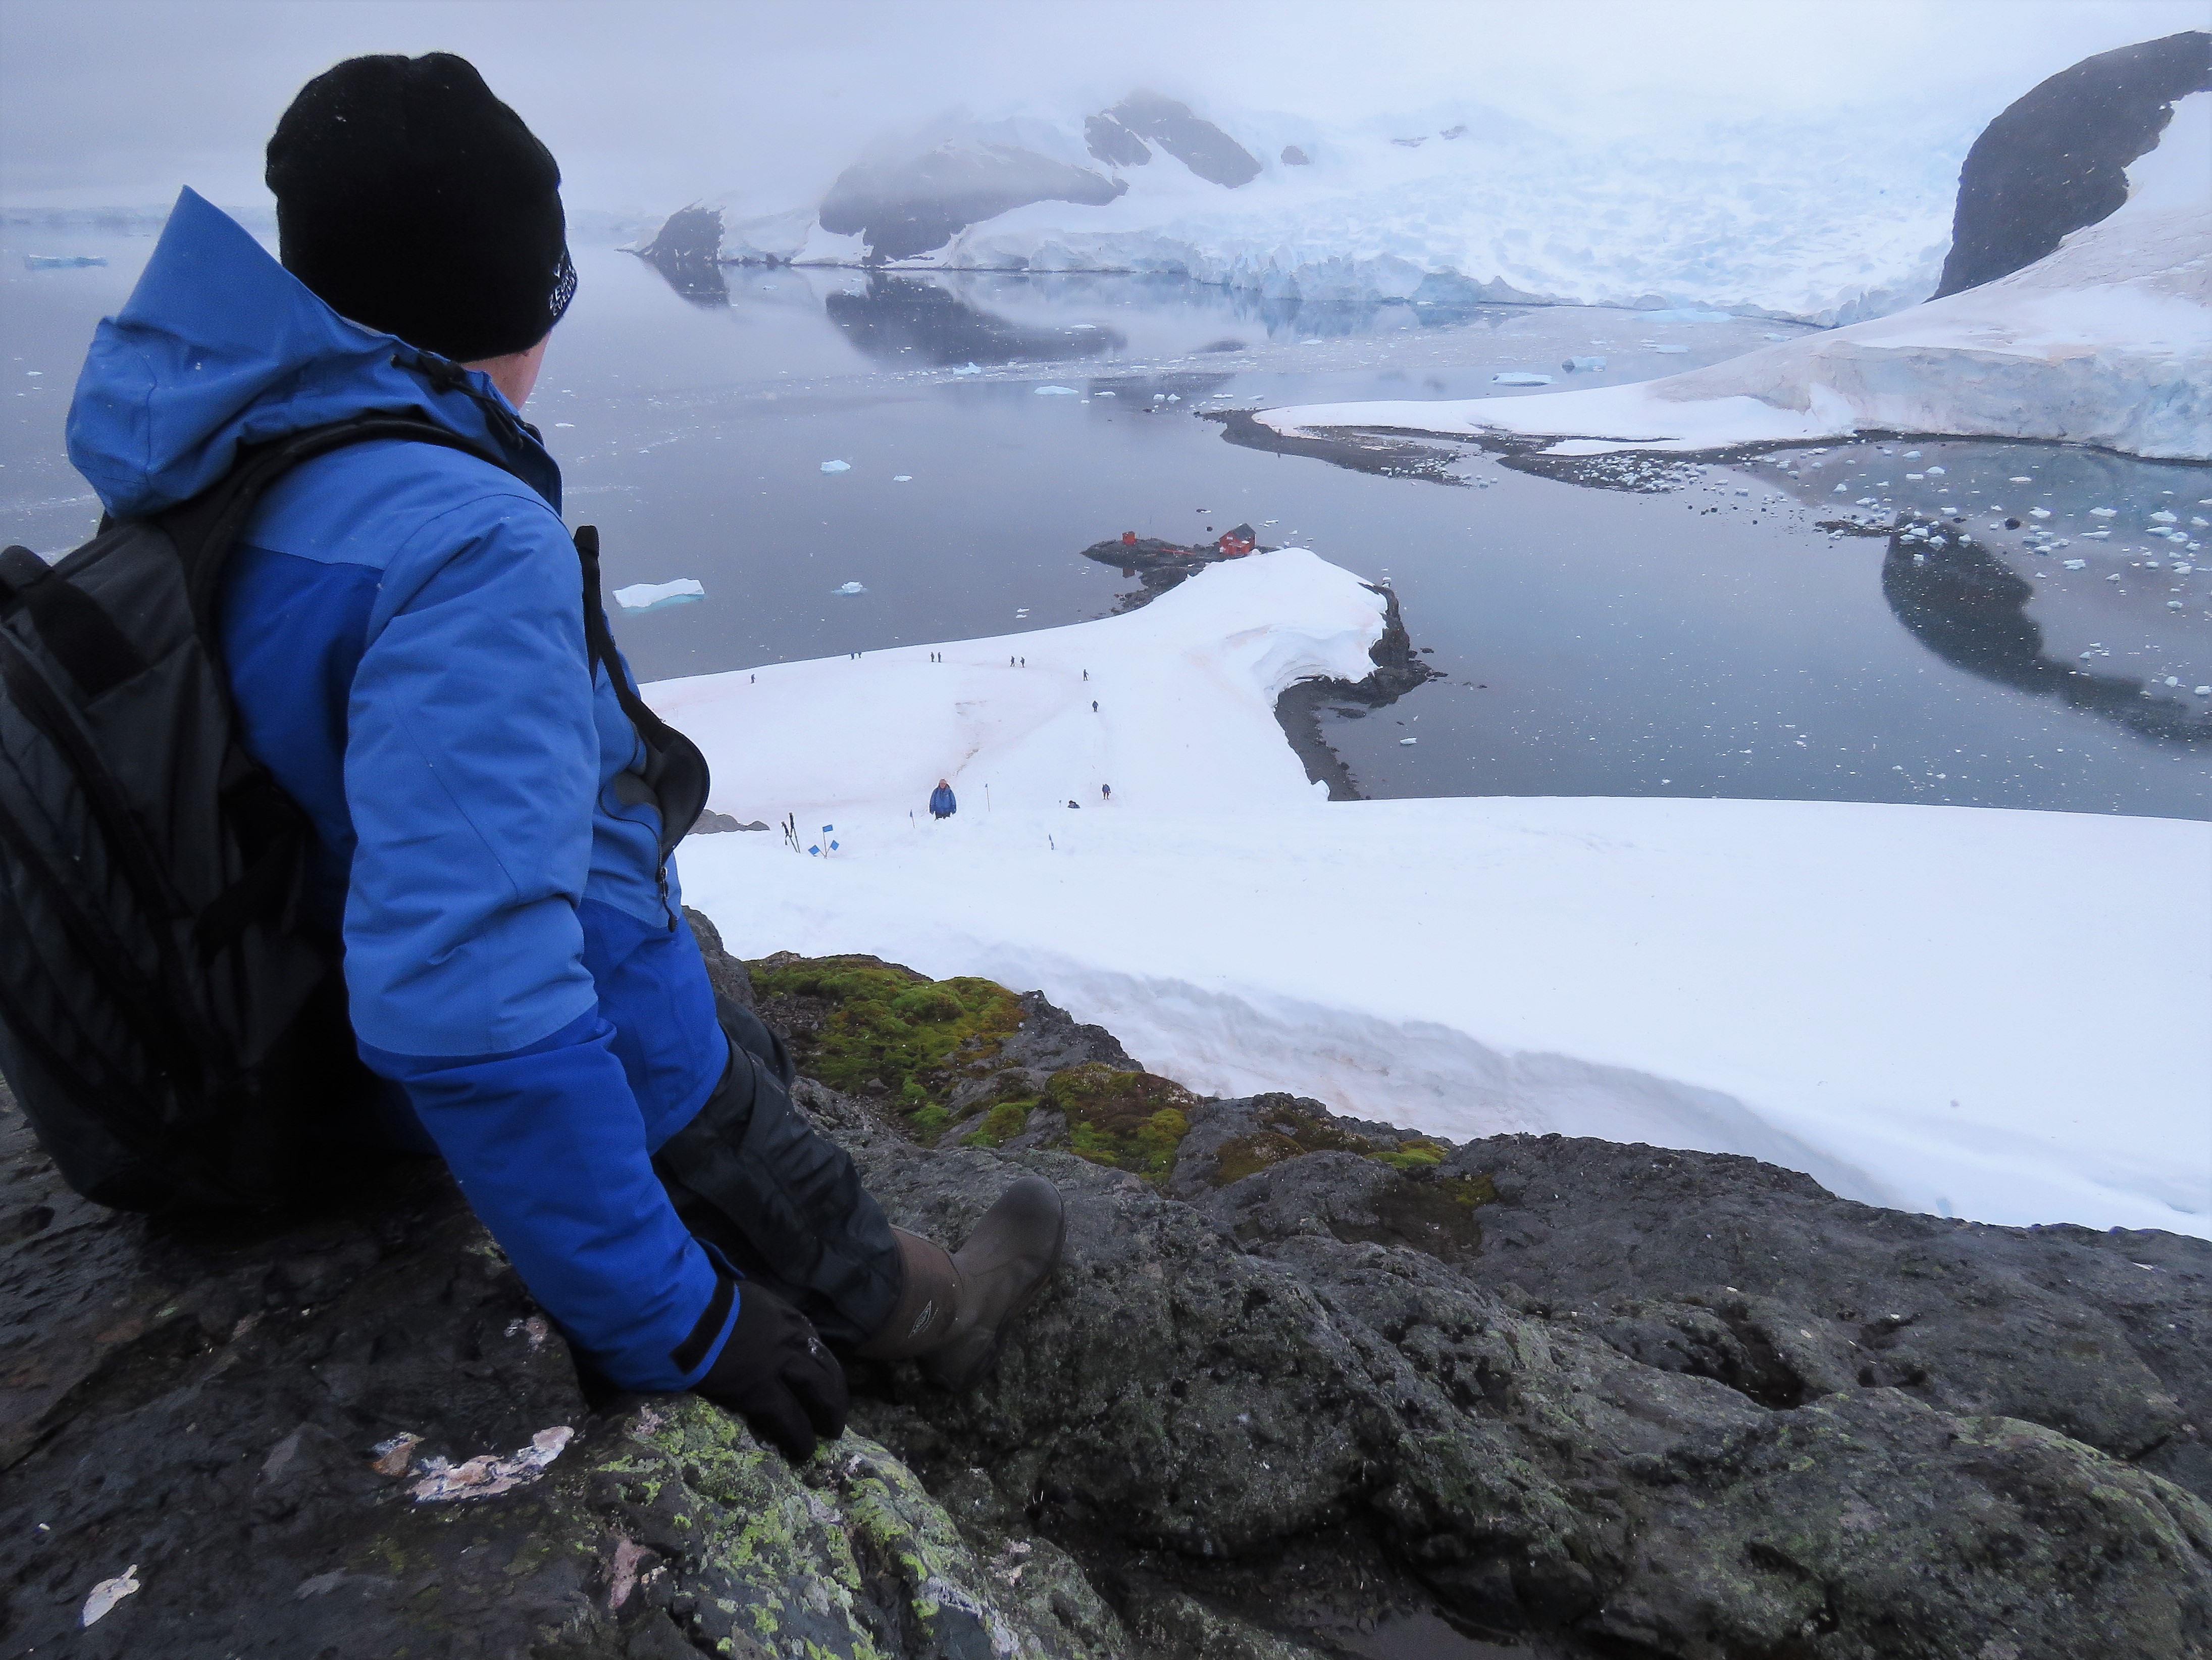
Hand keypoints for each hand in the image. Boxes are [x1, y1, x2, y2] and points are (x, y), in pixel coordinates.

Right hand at [695, 1281, 848, 1460]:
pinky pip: (790, 1419)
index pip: (814, 1343)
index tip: (822, 1378)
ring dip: (828, 1415)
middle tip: (836, 1414)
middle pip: (826, 1368)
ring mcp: (779, 1365)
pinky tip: (803, 1450)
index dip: (821, 1365)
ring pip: (818, 1392)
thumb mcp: (742, 1298)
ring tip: (829, 1433)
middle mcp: (790, 1338)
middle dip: (835, 1393)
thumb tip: (753, 1324)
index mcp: (785, 1315)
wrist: (684, 1313)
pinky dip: (800, 1437)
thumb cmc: (703, 1304)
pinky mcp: (761, 1391)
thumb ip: (758, 1314)